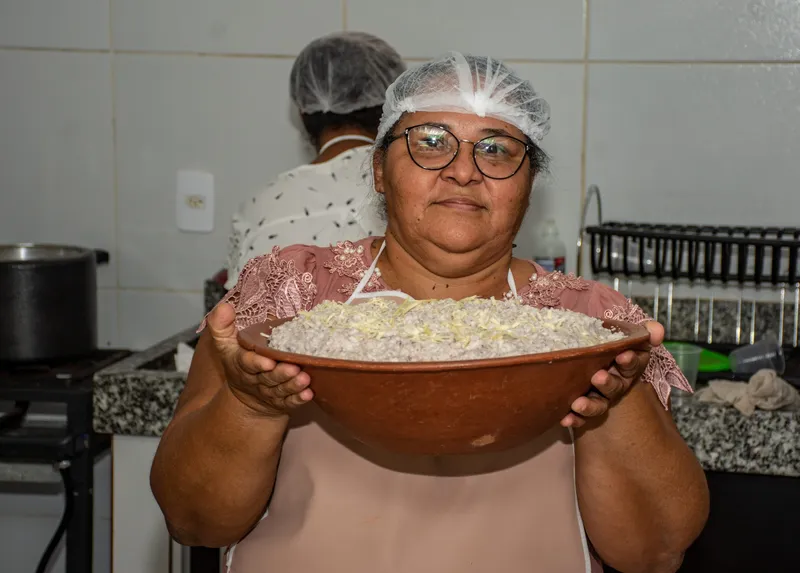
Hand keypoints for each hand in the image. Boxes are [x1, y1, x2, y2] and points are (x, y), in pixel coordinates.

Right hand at [206, 303, 313, 417]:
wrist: (246, 395)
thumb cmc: (240, 361)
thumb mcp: (226, 344)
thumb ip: (222, 325)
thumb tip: (224, 306)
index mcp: (241, 365)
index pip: (248, 364)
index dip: (257, 363)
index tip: (268, 361)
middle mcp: (257, 380)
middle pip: (269, 378)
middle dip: (281, 374)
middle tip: (294, 367)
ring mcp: (270, 392)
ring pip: (281, 390)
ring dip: (293, 385)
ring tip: (305, 378)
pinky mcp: (282, 401)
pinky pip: (290, 402)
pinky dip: (299, 399)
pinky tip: (308, 393)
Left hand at [560, 321, 662, 427]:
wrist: (582, 344)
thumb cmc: (604, 336)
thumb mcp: (620, 329)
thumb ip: (642, 329)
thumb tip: (657, 331)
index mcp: (627, 364)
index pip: (634, 363)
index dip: (630, 361)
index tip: (623, 356)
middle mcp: (616, 382)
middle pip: (616, 387)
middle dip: (608, 384)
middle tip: (598, 377)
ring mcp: (599, 395)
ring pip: (599, 404)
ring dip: (590, 406)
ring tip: (578, 404)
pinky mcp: (583, 404)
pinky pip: (580, 415)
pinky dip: (574, 418)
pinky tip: (565, 419)